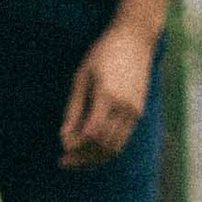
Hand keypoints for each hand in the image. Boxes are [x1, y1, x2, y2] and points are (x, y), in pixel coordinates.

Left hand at [60, 21, 155, 167]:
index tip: (62, 149)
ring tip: (77, 160)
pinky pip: (123, 139)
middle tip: (64, 162)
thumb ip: (73, 109)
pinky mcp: (139, 112)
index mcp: (107, 96)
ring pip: (115, 147)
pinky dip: (107, 149)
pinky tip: (92, 150)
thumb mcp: (81, 77)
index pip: (91, 134)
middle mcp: (125, 107)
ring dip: (95, 158)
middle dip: (83, 158)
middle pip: (103, 145)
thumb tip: (64, 138)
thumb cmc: (102, 54)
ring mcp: (135, 111)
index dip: (76, 146)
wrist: (135, 39)